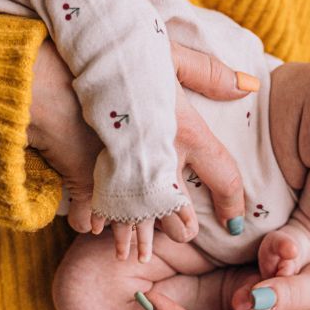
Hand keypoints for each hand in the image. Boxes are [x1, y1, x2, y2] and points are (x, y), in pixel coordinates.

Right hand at [26, 38, 254, 259]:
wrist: (58, 70)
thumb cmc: (117, 56)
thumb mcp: (168, 53)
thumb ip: (209, 72)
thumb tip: (250, 87)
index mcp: (186, 133)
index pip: (225, 176)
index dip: (234, 202)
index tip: (236, 222)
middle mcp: (160, 160)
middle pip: (179, 211)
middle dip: (181, 228)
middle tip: (184, 236)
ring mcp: (123, 175)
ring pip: (136, 219)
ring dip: (136, 237)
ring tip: (134, 255)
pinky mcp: (87, 178)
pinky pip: (93, 212)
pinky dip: (92, 221)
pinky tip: (93, 230)